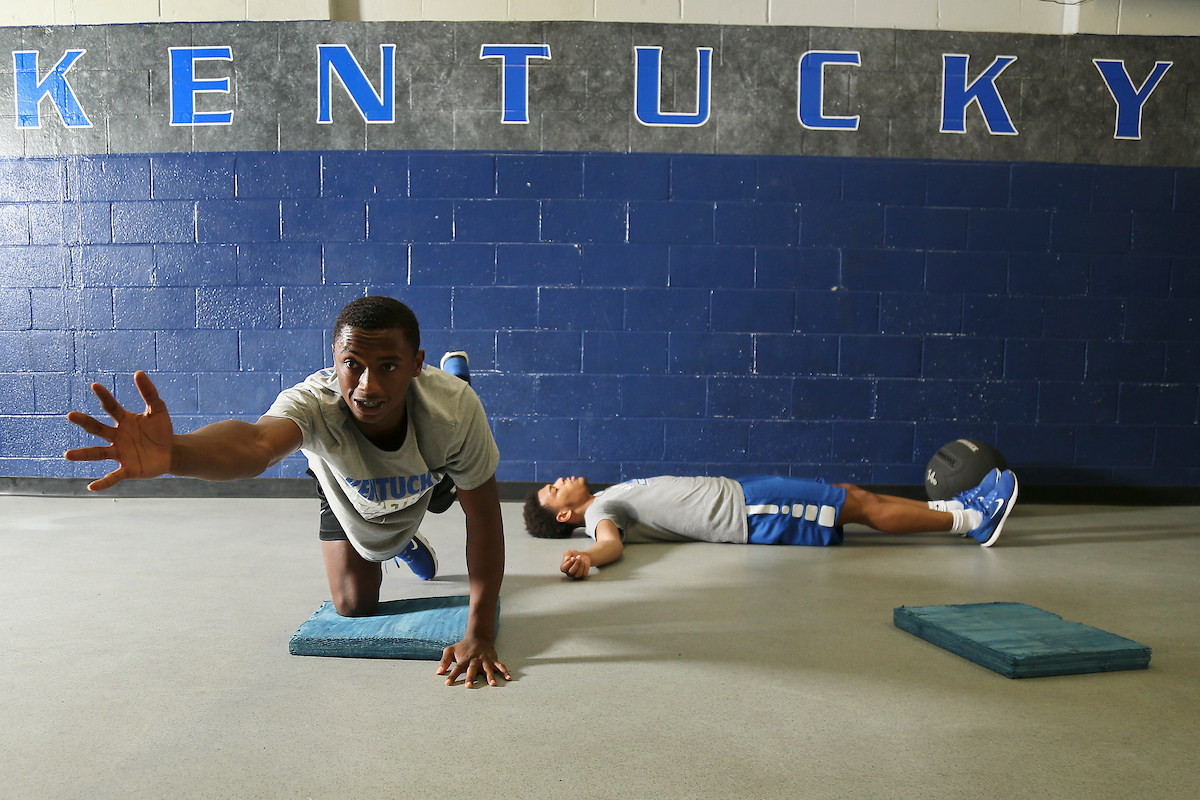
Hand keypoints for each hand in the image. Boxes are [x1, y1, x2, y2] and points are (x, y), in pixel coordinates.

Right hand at [64, 371, 172, 490]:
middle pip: (98, 428)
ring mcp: (120, 453)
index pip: (111, 407)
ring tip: (67, 455)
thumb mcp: (158, 410)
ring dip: (83, 454)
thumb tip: (138, 372)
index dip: (104, 396)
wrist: (171, 452)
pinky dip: (103, 482)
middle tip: (71, 415)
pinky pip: (113, 476)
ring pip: (99, 453)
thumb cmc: (160, 430)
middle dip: (85, 422)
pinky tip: (91, 487)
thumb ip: (149, 393)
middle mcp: (117, 436)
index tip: (95, 385)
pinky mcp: (128, 469)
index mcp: (124, 420)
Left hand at [437, 636, 509, 687]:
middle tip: (469, 686)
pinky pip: (500, 666)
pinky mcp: (493, 659)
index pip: (457, 667)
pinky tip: (509, 678)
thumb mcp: (450, 650)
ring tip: (493, 684)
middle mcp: (475, 659)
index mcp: (464, 658)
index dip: (452, 675)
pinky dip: (505, 672)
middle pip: (472, 669)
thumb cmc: (463, 647)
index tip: (447, 683)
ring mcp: (485, 660)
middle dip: (471, 677)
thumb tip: (438, 672)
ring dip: (490, 676)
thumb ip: (444, 661)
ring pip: (488, 668)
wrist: (478, 637)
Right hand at [560, 550, 592, 578]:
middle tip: (579, 557)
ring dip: (581, 565)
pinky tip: (585, 563)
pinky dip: (586, 567)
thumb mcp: (569, 552)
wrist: (582, 556)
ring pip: (578, 574)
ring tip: (582, 559)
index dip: (569, 563)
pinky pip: (584, 574)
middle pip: (571, 572)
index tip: (573, 557)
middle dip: (576, 563)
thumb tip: (567, 559)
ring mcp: (575, 575)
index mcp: (564, 567)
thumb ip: (566, 554)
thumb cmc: (574, 555)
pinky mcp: (582, 576)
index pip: (564, 568)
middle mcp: (569, 573)